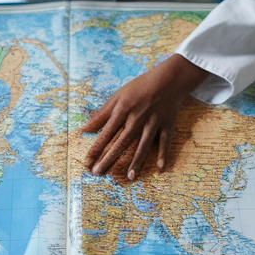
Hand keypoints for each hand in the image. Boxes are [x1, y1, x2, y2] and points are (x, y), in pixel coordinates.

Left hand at [82, 54, 208, 179]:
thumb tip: (85, 129)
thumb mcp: (118, 96)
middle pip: (122, 141)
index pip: (106, 132)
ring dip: (136, 161)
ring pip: (143, 145)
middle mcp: (137, 118)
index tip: (87, 161)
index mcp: (123, 109)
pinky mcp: (167, 125)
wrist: (169, 78)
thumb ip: (102, 114)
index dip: (96, 147)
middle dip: (109, 158)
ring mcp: (153, 122)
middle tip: (98, 173)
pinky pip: (165, 142)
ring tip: (129, 176)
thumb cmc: (140, 87)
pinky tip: (160, 168)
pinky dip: (163, 154)